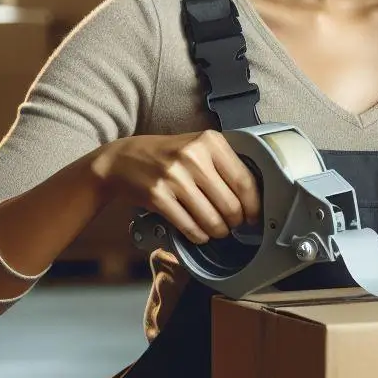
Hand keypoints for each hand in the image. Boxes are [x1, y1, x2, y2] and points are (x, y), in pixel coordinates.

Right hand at [90, 131, 260, 243]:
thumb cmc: (168, 155)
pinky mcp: (158, 195)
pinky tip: (200, 234)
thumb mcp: (198, 147)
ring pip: (211, 219)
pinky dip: (199, 236)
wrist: (122, 159)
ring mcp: (174, 176)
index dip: (254, 205)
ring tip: (217, 230)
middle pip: (230, 204)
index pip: (244, 180)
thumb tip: (253, 198)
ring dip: (218, 231)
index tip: (254, 216)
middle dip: (235, 221)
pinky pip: (189, 226)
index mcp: (210, 141)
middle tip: (233, 225)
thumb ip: (224, 165)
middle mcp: (193, 156)